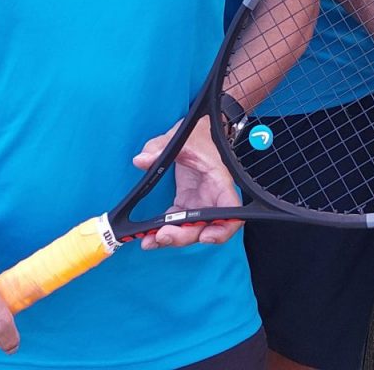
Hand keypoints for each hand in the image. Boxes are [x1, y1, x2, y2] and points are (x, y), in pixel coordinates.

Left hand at [133, 118, 240, 247]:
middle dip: (185, 236)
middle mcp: (213, 197)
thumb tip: (141, 160)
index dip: (223, 229)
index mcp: (219, 182)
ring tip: (149, 241)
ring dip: (173, 238)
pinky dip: (165, 230)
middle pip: (206, 227)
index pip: (232, 211)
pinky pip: (178, 223)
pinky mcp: (187, 203)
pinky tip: (149, 236)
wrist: (199, 132)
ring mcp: (200, 203)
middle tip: (161, 236)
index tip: (205, 237)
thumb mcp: (181, 137)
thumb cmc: (199, 135)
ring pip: (191, 229)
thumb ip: (160, 147)